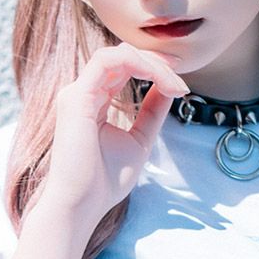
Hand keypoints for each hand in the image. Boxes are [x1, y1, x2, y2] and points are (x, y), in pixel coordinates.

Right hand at [39, 42, 188, 224]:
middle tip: (182, 81)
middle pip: (123, 57)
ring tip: (174, 84)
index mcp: (94, 101)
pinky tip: (159, 80)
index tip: (180, 86)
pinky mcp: (76, 97)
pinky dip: (138, 65)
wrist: (82, 205)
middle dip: (157, 63)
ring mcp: (77, 92)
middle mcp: (83, 92)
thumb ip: (151, 113)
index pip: (124, 68)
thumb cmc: (104, 182)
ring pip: (117, 54)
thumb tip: (169, 89)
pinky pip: (108, 61)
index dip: (154, 69)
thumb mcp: (139, 141)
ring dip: (151, 64)